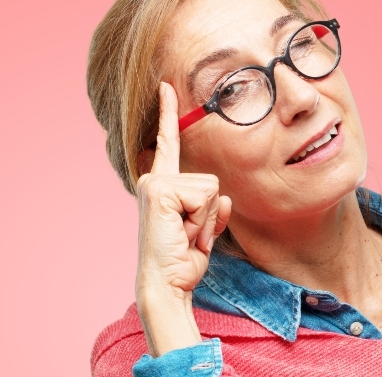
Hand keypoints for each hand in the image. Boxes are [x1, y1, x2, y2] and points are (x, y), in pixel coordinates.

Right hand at [135, 82, 231, 301]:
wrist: (167, 285)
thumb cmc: (182, 262)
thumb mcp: (204, 229)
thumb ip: (215, 208)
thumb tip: (226, 199)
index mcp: (162, 185)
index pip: (169, 144)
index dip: (167, 115)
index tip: (166, 86)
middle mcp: (154, 179)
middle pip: (212, 179)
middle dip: (211, 213)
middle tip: (188, 236)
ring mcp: (155, 183)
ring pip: (212, 188)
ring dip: (207, 220)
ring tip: (186, 236)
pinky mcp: (162, 191)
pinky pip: (206, 196)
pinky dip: (203, 221)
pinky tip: (183, 235)